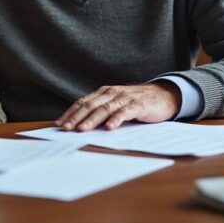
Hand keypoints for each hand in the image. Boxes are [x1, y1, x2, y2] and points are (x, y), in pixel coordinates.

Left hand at [55, 83, 180, 131]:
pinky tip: (109, 127)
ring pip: (105, 109)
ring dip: (92, 120)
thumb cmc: (136, 102)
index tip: (59, 124)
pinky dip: (116, 119)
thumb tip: (79, 125)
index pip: (83, 102)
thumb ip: (101, 111)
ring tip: (82, 130)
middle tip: (66, 129)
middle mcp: (112, 93)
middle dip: (76, 118)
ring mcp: (125, 98)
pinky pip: (125, 112)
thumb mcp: (116, 104)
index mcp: (104, 93)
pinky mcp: (138, 105)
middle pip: (91, 105)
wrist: (164, 95)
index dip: (70, 113)